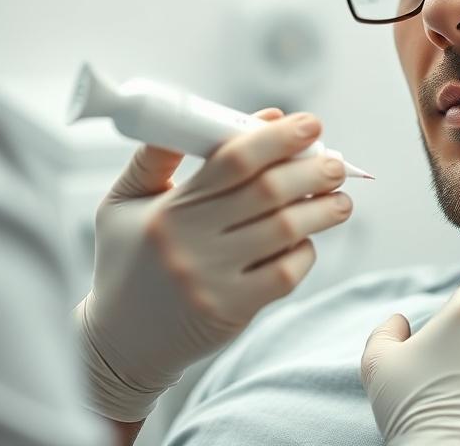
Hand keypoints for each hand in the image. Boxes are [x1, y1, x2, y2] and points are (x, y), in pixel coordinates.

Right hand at [75, 109, 353, 421]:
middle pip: (268, 191)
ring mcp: (212, 278)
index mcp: (168, 208)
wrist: (119, 342)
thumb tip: (216, 117)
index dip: (277, 137)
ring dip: (323, 210)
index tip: (309, 124)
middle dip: (312, 170)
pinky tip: (307, 240)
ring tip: (340, 199)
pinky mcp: (231, 310)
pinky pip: (284, 272)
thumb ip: (156, 156)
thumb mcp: (124, 202)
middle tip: (337, 163)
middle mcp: (189, 242)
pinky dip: (305, 251)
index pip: (233, 160)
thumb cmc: (127, 260)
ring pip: (285, 231)